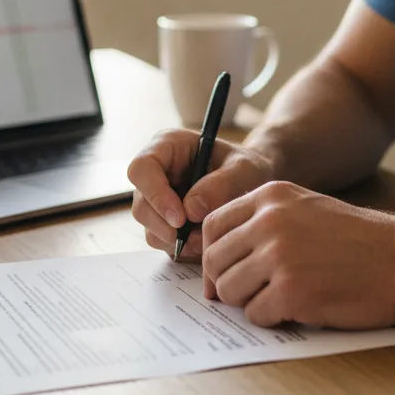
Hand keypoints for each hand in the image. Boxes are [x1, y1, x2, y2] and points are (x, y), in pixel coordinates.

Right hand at [127, 130, 276, 259]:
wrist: (254, 184)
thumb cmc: (247, 168)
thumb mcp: (243, 169)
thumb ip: (220, 184)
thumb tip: (191, 210)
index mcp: (167, 146)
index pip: (142, 168)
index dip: (155, 194)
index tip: (181, 217)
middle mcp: (156, 172)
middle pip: (141, 205)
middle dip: (166, 226)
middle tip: (197, 238)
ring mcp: (157, 199)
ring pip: (149, 228)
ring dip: (177, 240)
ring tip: (208, 238)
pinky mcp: (164, 222)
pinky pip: (162, 242)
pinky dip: (182, 248)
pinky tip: (205, 241)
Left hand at [201, 180, 394, 327]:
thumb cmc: (359, 240)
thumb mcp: (306, 208)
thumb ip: (264, 222)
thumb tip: (220, 255)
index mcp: (270, 197)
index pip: (212, 224)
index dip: (211, 253)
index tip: (221, 272)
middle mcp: (269, 221)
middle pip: (214, 259)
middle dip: (224, 282)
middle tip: (244, 296)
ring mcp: (278, 256)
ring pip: (228, 289)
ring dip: (246, 302)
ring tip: (274, 301)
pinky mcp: (291, 291)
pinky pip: (254, 314)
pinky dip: (269, 319)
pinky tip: (294, 311)